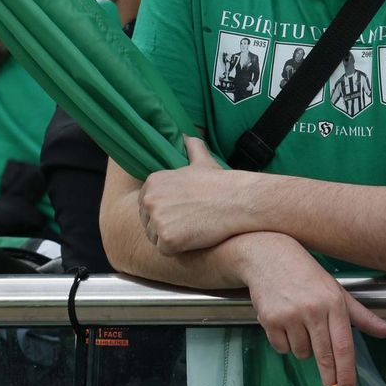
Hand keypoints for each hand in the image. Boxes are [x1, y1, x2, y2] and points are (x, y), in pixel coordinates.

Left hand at [138, 137, 250, 255]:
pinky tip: (195, 235)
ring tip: (194, 225)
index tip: (184, 208)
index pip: (147, 206)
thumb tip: (187, 134)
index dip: (166, 210)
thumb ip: (191, 148)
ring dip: (172, 237)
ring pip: (156, 238)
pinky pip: (165, 250)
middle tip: (191, 217)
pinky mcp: (166, 239)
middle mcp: (149, 200)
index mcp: (152, 182)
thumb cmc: (220, 183)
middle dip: (167, 224)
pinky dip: (179, 248)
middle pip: (149, 223)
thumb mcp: (203, 161)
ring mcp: (157, 220)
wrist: (238, 200)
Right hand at [239, 233, 385, 385]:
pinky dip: (286, 342)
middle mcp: (313, 310)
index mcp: (334, 303)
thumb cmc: (308, 274)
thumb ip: (365, 317)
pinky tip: (285, 320)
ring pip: (302, 354)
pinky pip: (282, 348)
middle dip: (330, 382)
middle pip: (325, 357)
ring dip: (304, 348)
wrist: (269, 255)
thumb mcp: (339, 292)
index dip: (347, 374)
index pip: (344, 347)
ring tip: (301, 322)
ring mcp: (290, 316)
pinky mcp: (270, 320)